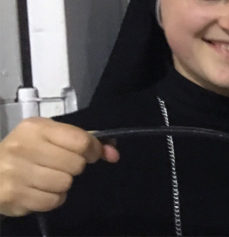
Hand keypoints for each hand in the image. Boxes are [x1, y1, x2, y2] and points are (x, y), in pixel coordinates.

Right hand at [0, 118, 118, 216]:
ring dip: (61, 185)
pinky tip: (39, 190)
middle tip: (58, 166)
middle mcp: (23, 147)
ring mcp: (15, 172)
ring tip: (46, 178)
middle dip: (73, 168)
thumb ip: (85, 141)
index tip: (90, 154)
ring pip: (65, 184)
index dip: (93, 150)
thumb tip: (114, 153)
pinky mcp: (13, 195)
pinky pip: (52, 201)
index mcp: (36, 128)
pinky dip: (52, 199)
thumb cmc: (25, 151)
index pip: (81, 141)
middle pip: (75, 164)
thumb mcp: (51, 137)